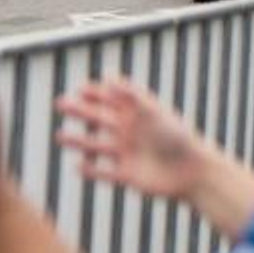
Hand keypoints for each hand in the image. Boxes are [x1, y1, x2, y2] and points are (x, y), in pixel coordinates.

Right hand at [55, 79, 253, 236]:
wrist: (194, 173)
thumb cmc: (177, 138)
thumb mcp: (153, 112)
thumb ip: (131, 96)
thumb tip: (109, 76)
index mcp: (138, 115)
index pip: (112, 99)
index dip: (96, 92)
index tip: (79, 87)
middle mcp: (130, 133)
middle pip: (100, 119)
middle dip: (80, 111)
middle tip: (60, 103)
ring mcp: (128, 154)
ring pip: (97, 146)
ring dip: (78, 141)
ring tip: (59, 136)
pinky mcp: (128, 176)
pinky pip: (104, 173)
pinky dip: (91, 171)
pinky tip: (76, 167)